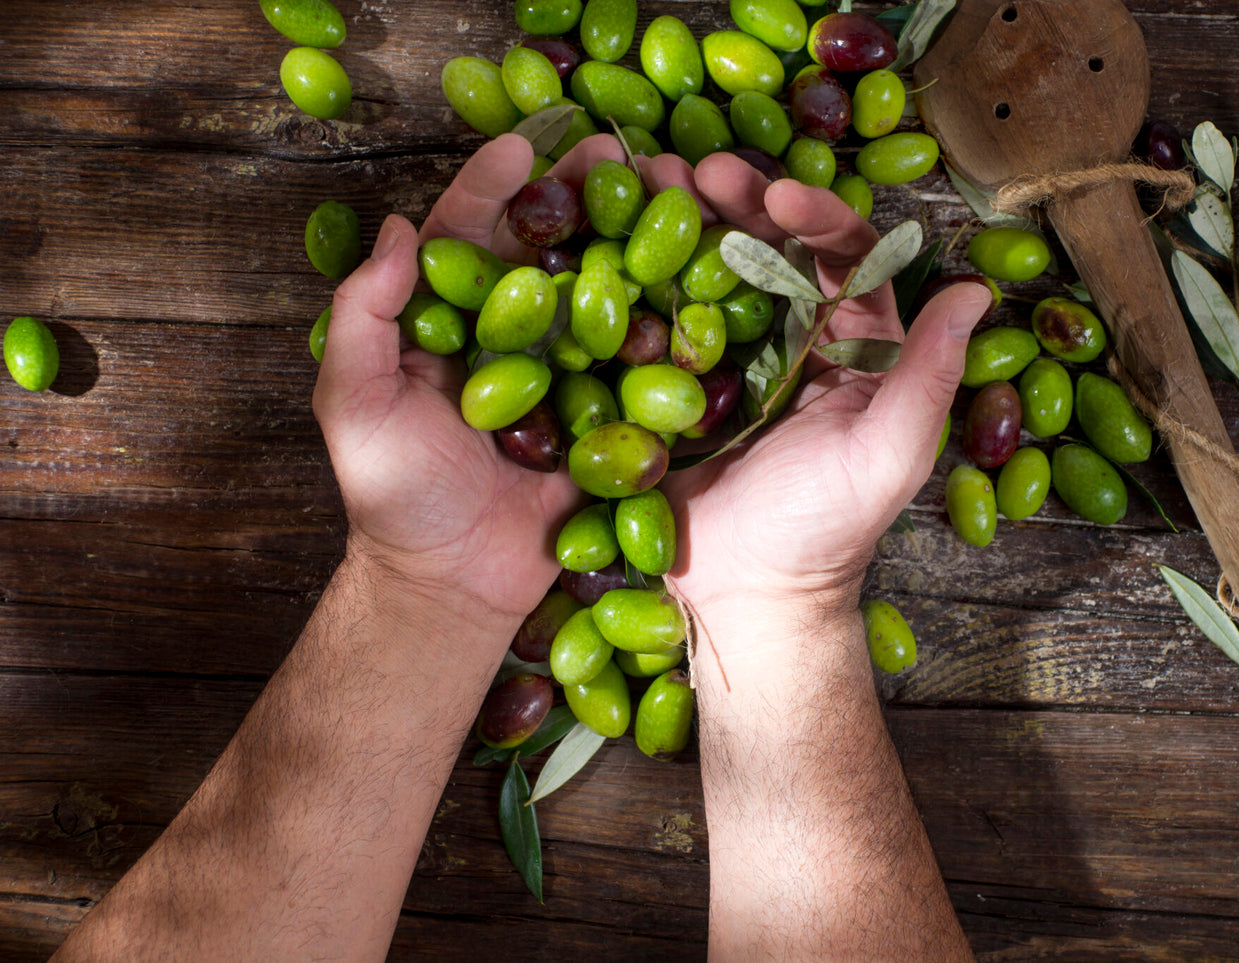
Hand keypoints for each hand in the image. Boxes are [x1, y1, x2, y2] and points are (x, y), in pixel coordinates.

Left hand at [312, 133, 624, 624]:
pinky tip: (700, 280)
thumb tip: (397, 231)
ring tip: (671, 197)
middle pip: (547, 251)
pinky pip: (640, 364)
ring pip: (601, 294)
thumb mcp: (354, 404)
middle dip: (581, 197)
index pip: (468, 237)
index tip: (523, 144)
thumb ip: (363, 319)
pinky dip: (668, 323)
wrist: (457, 583)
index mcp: (448, 325)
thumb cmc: (394, 496)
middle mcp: (510, 340)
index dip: (492, 188)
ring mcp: (564, 376)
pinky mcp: (606, 418)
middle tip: (620, 153)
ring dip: (635, 243)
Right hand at [663, 154, 995, 656]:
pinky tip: (611, 245)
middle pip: (771, 248)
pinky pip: (663, 321)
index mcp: (857, 347)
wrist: (748, 597)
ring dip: (683, 223)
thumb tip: (975, 289)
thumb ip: (928, 374)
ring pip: (714, 271)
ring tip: (642, 182)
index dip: (816, 214)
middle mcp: (798, 341)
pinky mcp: (679, 386)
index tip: (778, 195)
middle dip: (737, 201)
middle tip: (694, 170)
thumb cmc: (827, 531)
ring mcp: (734, 361)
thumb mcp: (890, 453)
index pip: (843, 256)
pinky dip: (641, 280)